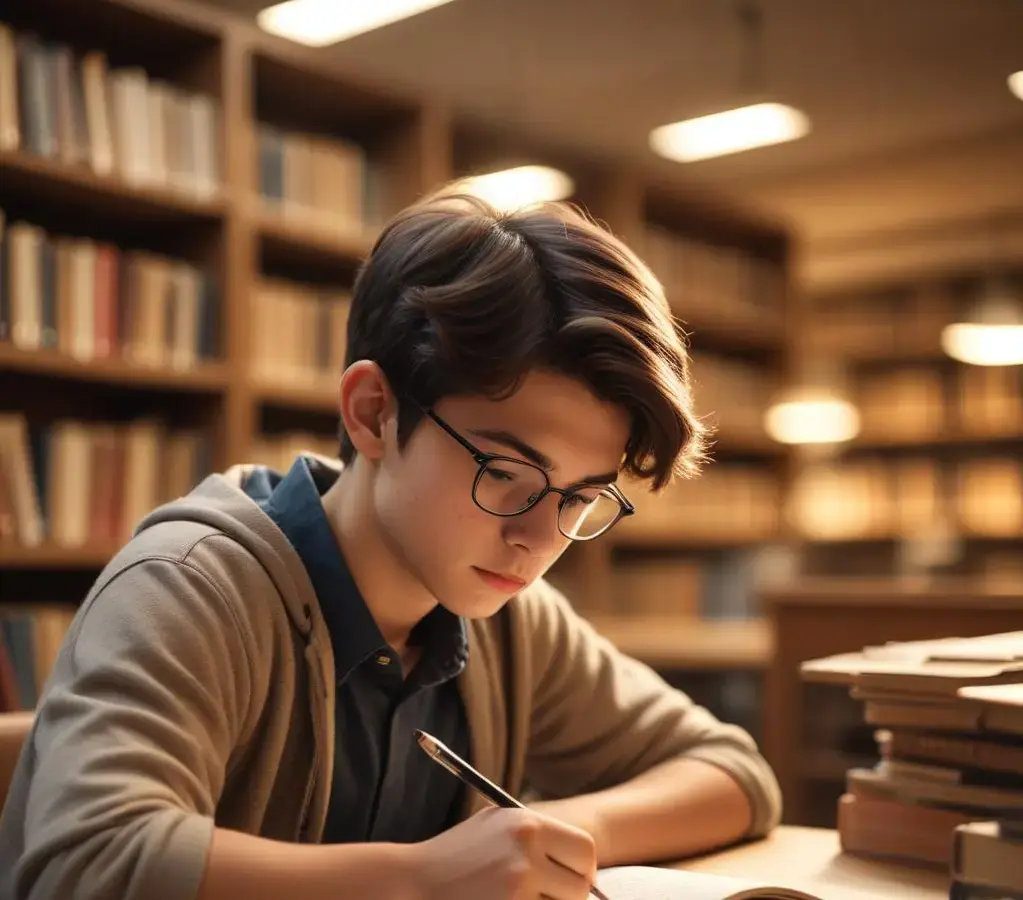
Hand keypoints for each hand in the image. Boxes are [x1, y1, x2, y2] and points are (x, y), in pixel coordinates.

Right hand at [410, 806, 596, 899]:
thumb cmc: (454, 856)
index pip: (585, 849)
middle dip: (566, 896)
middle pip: (580, 888)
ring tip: (514, 899)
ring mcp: (516, 890)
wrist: (411, 884)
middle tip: (545, 896)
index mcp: (527, 825)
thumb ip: (535, 834)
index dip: (582, 868)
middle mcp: (526, 856)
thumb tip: (580, 858)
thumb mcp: (494, 825)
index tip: (571, 878)